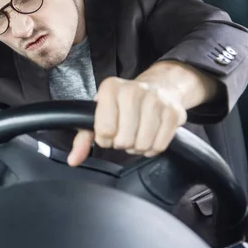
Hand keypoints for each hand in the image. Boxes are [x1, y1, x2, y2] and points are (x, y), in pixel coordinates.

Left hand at [67, 76, 187, 166]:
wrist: (159, 87)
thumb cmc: (122, 103)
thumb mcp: (98, 114)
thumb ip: (83, 138)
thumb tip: (73, 160)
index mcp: (110, 88)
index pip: (105, 130)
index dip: (105, 138)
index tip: (108, 132)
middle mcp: (133, 90)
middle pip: (123, 140)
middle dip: (121, 142)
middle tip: (124, 133)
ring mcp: (156, 100)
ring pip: (142, 145)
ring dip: (137, 146)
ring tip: (136, 133)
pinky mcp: (174, 113)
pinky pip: (159, 146)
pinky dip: (152, 147)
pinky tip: (149, 135)